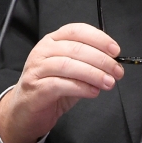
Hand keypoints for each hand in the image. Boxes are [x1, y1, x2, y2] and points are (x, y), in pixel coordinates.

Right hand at [0, 23, 123, 142]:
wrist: (24, 111)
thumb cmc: (50, 87)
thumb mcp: (72, 70)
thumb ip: (88, 62)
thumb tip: (113, 62)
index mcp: (53, 40)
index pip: (77, 30)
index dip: (99, 38)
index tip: (115, 50)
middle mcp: (43, 51)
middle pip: (76, 49)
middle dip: (102, 60)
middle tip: (117, 71)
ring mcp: (37, 69)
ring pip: (69, 65)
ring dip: (94, 74)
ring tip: (108, 82)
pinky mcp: (35, 87)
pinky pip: (61, 84)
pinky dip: (81, 87)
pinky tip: (93, 92)